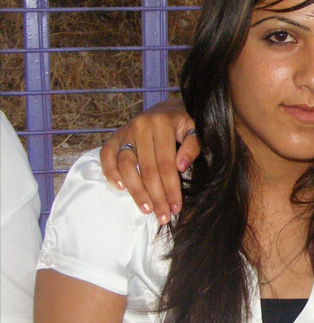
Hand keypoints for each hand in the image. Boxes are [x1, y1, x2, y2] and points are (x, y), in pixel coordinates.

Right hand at [99, 97, 198, 223]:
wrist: (171, 107)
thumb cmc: (186, 122)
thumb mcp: (196, 129)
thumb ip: (193, 146)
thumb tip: (180, 166)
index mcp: (163, 124)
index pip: (166, 165)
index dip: (171, 189)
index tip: (176, 207)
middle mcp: (141, 126)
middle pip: (147, 169)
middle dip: (156, 196)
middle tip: (162, 216)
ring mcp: (126, 131)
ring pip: (126, 166)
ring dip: (136, 191)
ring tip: (146, 209)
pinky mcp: (115, 136)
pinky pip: (107, 155)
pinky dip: (110, 172)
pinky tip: (119, 188)